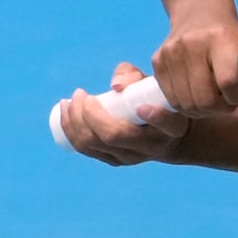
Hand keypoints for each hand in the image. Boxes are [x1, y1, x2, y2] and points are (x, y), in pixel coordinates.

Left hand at [56, 62, 193, 166]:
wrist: (167, 136)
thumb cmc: (159, 101)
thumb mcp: (156, 85)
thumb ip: (135, 76)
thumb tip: (115, 86)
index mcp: (172, 127)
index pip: (165, 124)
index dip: (154, 116)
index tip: (141, 106)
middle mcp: (150, 146)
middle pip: (114, 135)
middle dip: (90, 113)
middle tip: (81, 94)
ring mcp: (130, 157)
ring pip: (94, 144)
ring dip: (74, 121)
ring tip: (68, 102)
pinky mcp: (114, 161)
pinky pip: (85, 149)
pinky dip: (70, 130)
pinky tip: (65, 112)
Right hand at [150, 16, 237, 117]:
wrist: (199, 14)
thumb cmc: (232, 38)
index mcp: (221, 38)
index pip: (228, 81)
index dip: (236, 97)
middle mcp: (192, 43)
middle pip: (204, 99)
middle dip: (219, 109)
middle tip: (225, 103)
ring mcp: (171, 52)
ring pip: (186, 104)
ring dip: (202, 110)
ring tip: (211, 99)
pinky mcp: (157, 60)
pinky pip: (171, 99)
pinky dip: (185, 104)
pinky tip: (195, 93)